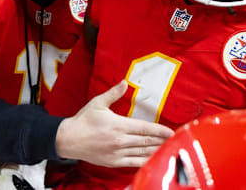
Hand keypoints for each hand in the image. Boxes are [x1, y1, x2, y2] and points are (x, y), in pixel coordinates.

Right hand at [55, 80, 173, 167]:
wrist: (68, 139)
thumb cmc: (83, 120)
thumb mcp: (98, 103)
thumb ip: (113, 93)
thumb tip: (124, 82)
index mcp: (118, 125)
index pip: (145, 128)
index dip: (160, 130)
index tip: (172, 132)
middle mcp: (120, 140)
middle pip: (147, 141)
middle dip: (163, 141)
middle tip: (176, 141)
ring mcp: (117, 153)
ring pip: (142, 152)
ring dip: (157, 151)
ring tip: (169, 150)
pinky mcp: (114, 162)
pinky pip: (134, 163)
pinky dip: (145, 161)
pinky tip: (154, 160)